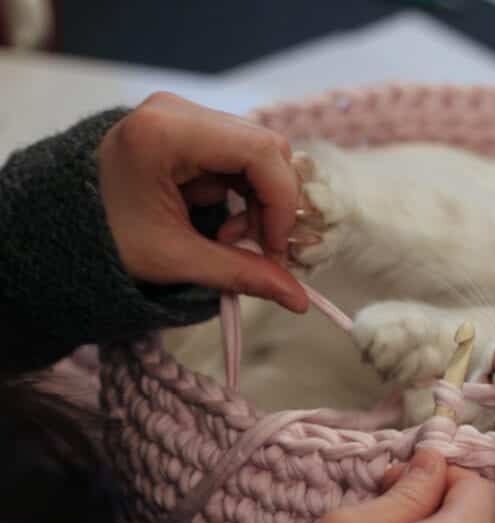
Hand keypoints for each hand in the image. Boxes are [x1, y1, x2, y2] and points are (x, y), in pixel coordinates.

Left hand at [97, 91, 307, 311]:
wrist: (55, 228)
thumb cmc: (103, 241)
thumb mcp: (175, 259)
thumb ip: (241, 274)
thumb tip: (300, 300)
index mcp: (167, 131)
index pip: (261, 152)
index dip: (282, 203)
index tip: (277, 250)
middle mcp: (178, 110)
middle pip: (266, 148)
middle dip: (273, 204)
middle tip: (260, 249)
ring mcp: (182, 116)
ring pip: (258, 154)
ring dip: (259, 202)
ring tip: (233, 240)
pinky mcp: (185, 129)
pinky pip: (238, 158)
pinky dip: (243, 195)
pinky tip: (221, 224)